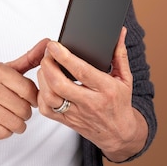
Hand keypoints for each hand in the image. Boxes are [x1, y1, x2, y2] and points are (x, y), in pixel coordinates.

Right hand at [0, 38, 49, 139]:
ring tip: (9, 117)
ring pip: (15, 122)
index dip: (33, 98)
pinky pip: (3, 132)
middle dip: (25, 113)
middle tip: (18, 110)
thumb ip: (29, 58)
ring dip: (17, 125)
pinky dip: (5, 132)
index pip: (28, 89)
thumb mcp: (8, 70)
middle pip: (23, 108)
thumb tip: (48, 42)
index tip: (28, 99)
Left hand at [37, 28, 146, 160]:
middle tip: (47, 53)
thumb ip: (120, 54)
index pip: (82, 71)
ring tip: (45, 66)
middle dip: (48, 65)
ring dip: (43, 79)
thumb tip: (120, 32)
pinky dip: (41, 94)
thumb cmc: (120, 103)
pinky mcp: (66, 121)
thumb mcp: (125, 78)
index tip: (54, 45)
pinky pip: (47, 109)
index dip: (65, 57)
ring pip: (51, 98)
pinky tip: (45, 84)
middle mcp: (90, 103)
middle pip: (60, 85)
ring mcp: (76, 114)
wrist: (119, 134)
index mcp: (106, 89)